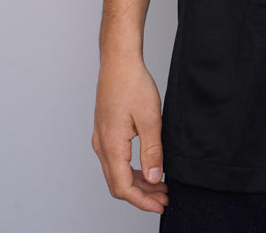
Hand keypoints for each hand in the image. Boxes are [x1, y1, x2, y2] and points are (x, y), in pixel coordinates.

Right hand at [92, 57, 168, 212]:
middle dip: (141, 195)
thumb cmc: (133, 84)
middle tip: (164, 198)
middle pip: (118, 184)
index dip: (142, 201)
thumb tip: (155, 178)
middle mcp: (101, 145)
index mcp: (111, 146)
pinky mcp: (105, 131)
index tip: (160, 205)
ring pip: (116, 172)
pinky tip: (147, 166)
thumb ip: (152, 151)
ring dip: (137, 182)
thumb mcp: (151, 118)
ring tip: (159, 185)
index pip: (123, 187)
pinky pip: (115, 160)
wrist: (119, 61)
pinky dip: (131, 169)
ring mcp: (101, 138)